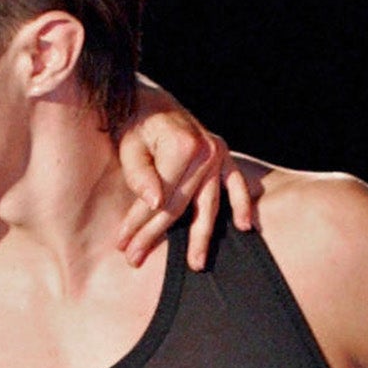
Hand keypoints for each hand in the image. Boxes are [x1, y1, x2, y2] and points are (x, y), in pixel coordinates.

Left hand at [116, 85, 256, 271]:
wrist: (153, 103)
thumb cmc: (137, 127)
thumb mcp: (130, 148)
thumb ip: (140, 176)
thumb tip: (155, 203)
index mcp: (181, 147)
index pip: (159, 199)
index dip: (138, 224)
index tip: (123, 245)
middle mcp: (204, 151)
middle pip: (180, 206)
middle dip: (155, 234)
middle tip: (136, 259)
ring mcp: (217, 154)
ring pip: (208, 205)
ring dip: (201, 236)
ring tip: (197, 263)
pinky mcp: (224, 156)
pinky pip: (236, 184)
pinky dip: (242, 204)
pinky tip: (245, 226)